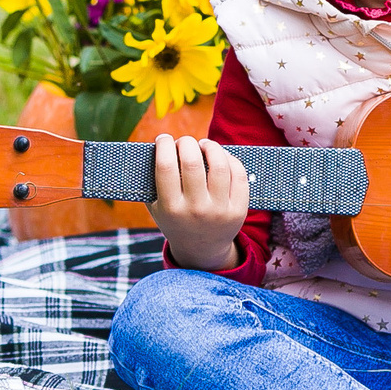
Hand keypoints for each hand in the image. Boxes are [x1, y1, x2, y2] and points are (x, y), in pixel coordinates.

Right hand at [151, 135, 250, 271]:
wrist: (202, 250)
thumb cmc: (175, 220)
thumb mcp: (156, 207)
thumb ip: (151, 180)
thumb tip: (156, 144)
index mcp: (171, 208)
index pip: (165, 167)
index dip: (164, 145)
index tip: (163, 138)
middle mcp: (196, 210)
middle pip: (192, 162)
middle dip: (186, 142)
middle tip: (184, 141)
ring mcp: (219, 210)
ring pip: (219, 165)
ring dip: (210, 146)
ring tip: (204, 145)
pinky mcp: (239, 210)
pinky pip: (238, 175)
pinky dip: (229, 158)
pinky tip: (221, 156)